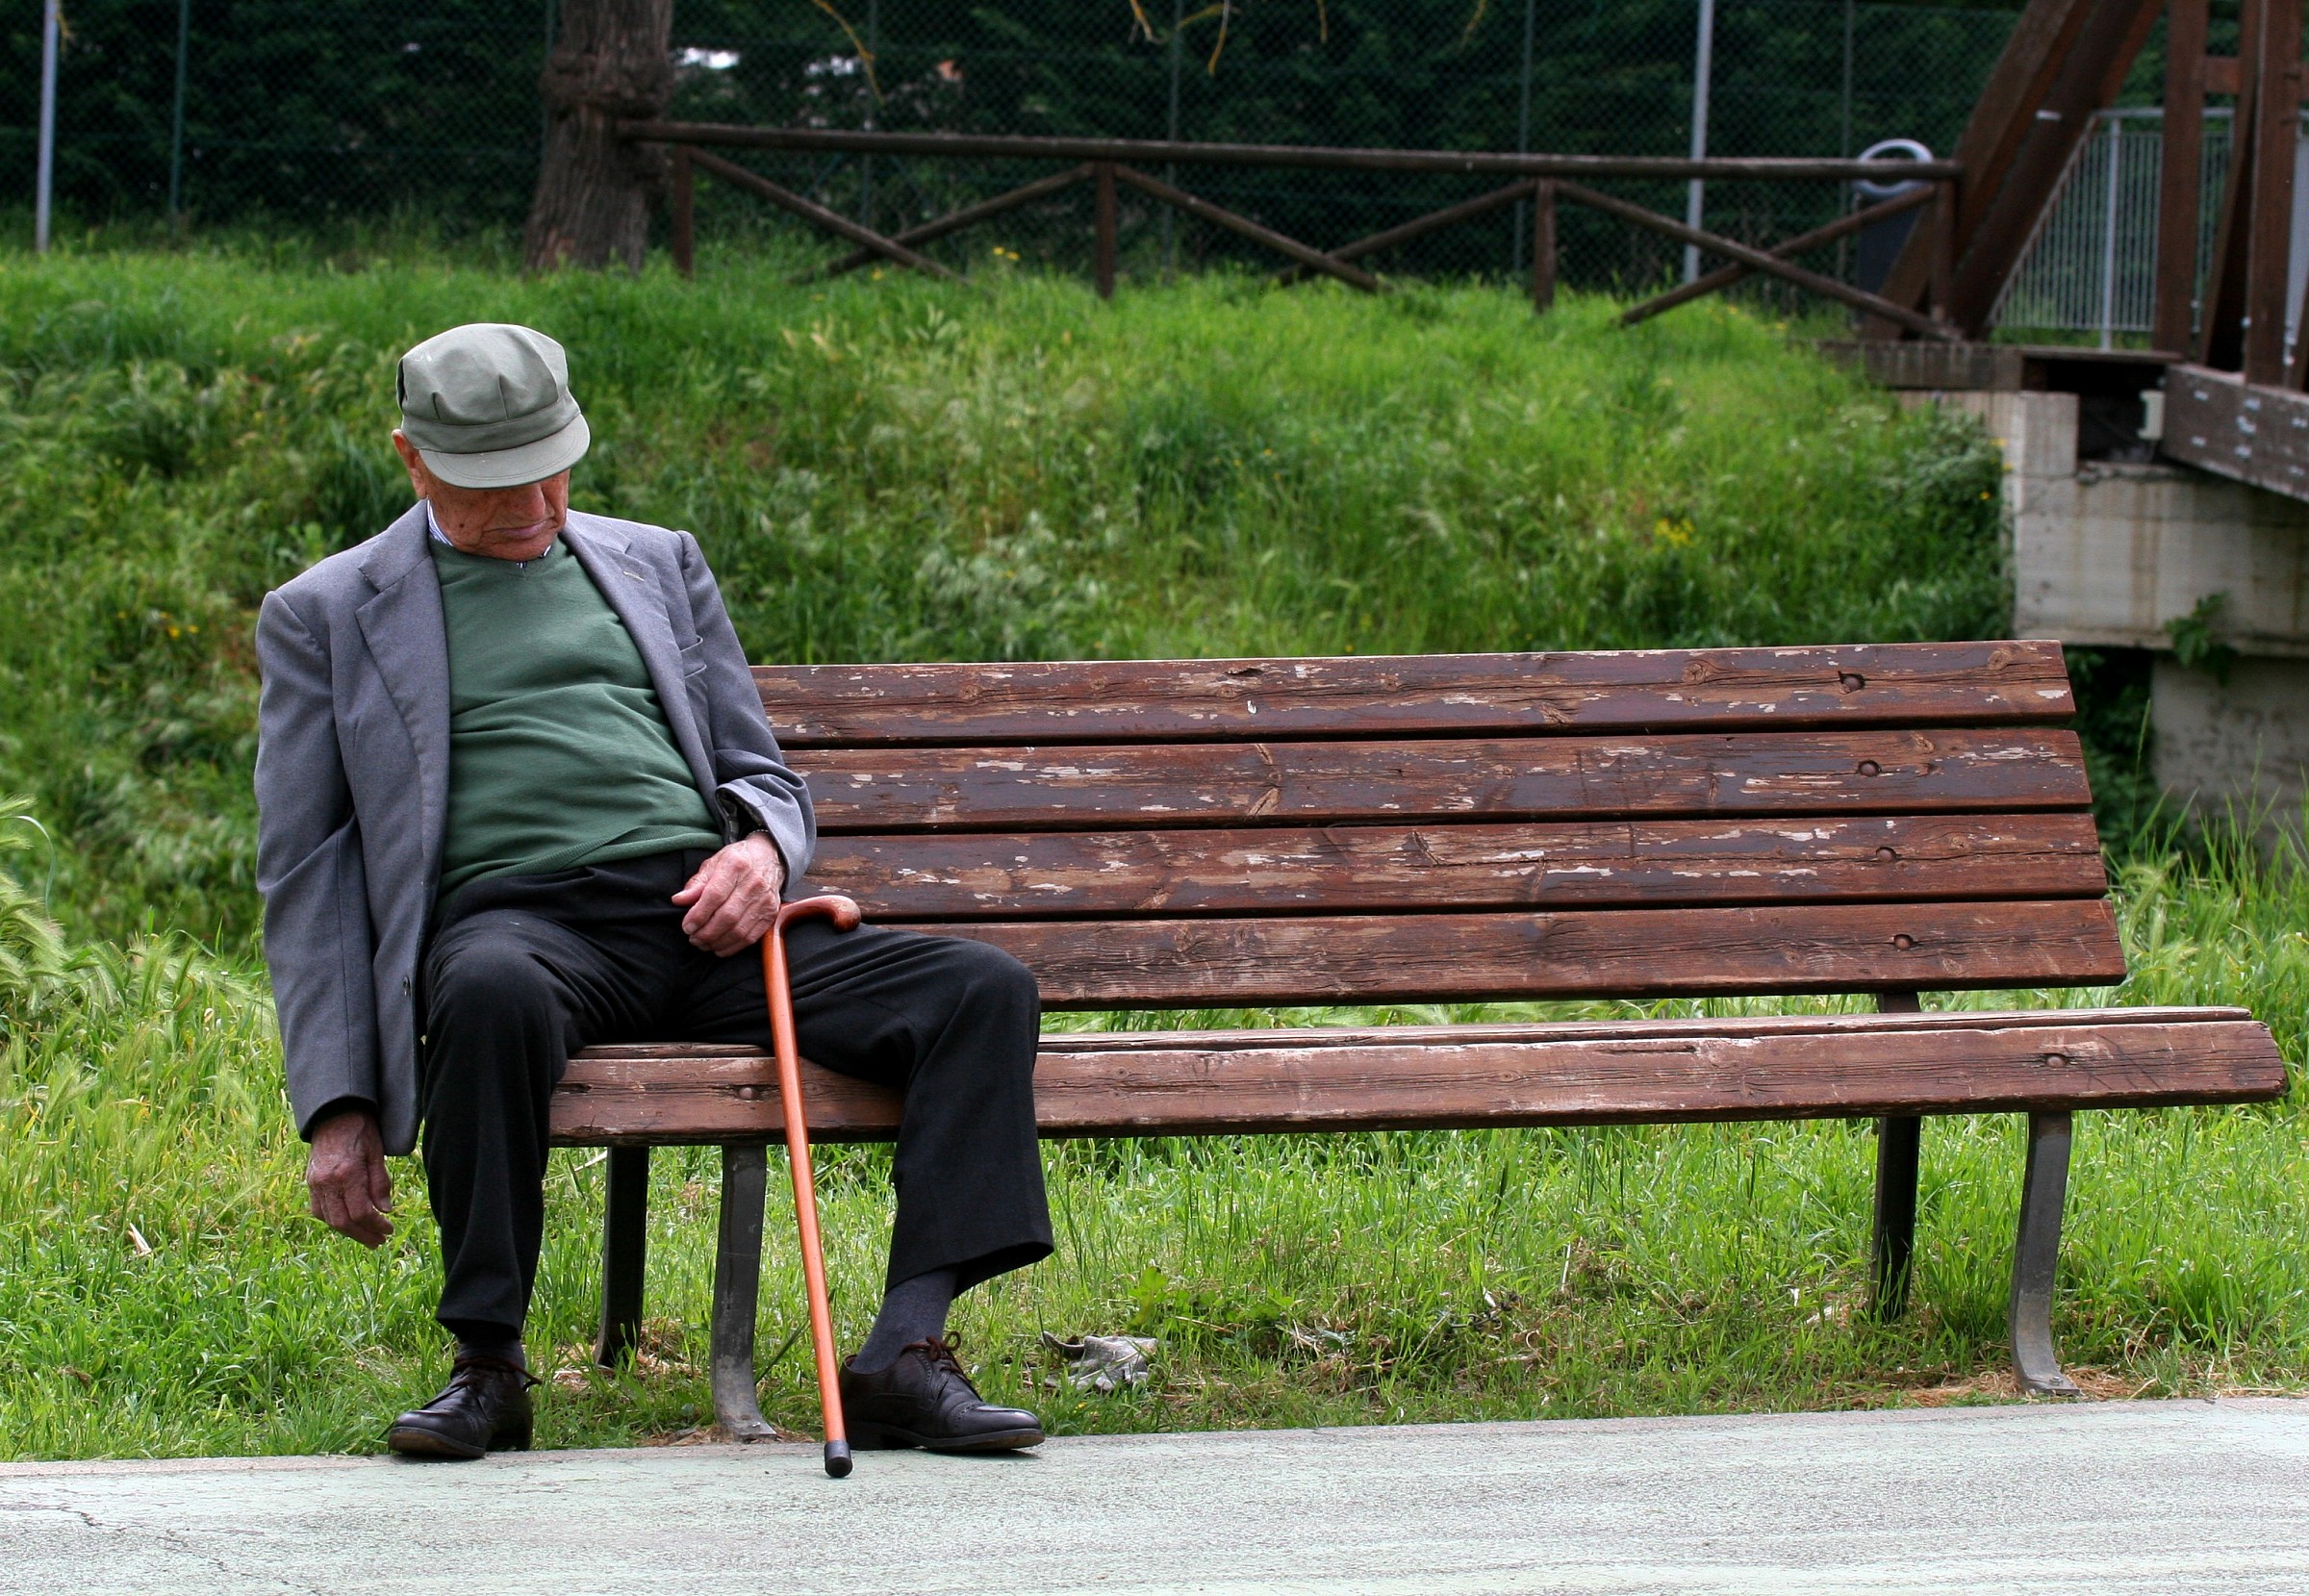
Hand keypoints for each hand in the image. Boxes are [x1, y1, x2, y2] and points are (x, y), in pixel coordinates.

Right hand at [307, 1109, 392, 1247]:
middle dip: (363, 1235)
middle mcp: (327, 1182)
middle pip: (343, 1222)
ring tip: (367, 1237)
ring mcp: (315, 1183)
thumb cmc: (361, 1131)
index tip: (389, 1230)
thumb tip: (385, 1211)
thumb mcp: (377, 1153)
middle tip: (379, 1241)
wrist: (334, 1115)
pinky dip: (333, 1220)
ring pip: (329, 1219)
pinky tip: (348, 1223)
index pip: (360, 1212)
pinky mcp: (310, 1182)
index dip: (375, 1226)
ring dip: (349, 1232)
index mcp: (347, 1174)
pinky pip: (319, 1210)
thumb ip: (380, 1183)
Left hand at [672, 832, 785, 955]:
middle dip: (706, 933)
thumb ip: (696, 884)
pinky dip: (732, 947)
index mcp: (736, 865)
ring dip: (717, 942)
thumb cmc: (737, 861)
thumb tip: (679, 900)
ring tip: (703, 943)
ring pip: (738, 931)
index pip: (715, 896)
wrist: (770, 858)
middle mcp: (753, 883)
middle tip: (693, 938)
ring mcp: (765, 900)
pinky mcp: (771, 914)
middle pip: (727, 916)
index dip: (698, 915)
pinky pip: (750, 937)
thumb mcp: (713, 864)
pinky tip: (719, 947)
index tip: (687, 926)